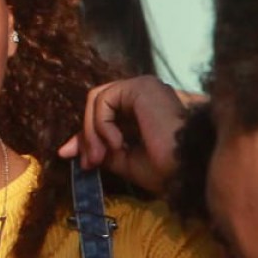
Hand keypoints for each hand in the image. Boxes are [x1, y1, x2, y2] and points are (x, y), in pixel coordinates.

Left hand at [59, 76, 191, 194]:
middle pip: (98, 104)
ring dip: (92, 132)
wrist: (188, 171)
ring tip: (100, 157)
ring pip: (97, 100)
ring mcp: (144, 87)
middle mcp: (144, 93)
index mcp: (143, 109)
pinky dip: (101, 124)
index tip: (69, 155)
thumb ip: (101, 149)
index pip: (104, 112)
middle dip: (86, 134)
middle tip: (89, 162)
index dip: (85, 133)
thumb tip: (69, 149)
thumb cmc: (166, 169)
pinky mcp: (141, 86)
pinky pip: (104, 100)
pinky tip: (117, 143)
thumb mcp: (124, 161)